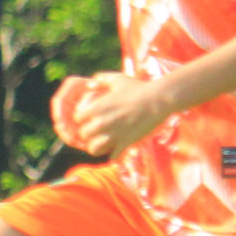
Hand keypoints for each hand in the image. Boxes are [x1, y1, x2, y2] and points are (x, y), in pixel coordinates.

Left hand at [54, 72, 173, 157]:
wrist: (158, 100)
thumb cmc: (138, 88)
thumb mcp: (117, 79)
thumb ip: (101, 79)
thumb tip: (90, 84)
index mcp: (97, 107)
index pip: (77, 119)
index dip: (82, 119)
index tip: (89, 119)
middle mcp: (102, 122)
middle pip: (84, 135)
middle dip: (88, 134)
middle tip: (96, 132)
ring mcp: (113, 135)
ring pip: (94, 149)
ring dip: (97, 147)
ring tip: (103, 143)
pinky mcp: (125, 144)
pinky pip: (112, 156)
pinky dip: (113, 154)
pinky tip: (117, 148)